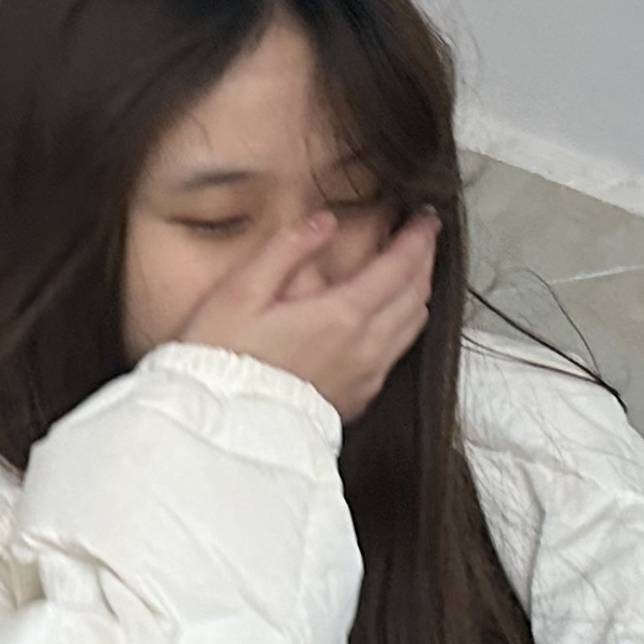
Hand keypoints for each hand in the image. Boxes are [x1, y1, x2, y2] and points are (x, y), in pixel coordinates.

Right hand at [174, 209, 437, 421]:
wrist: (219, 425)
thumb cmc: (221, 359)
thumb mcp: (239, 292)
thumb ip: (285, 251)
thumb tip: (322, 222)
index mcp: (340, 315)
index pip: (400, 266)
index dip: (417, 237)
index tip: (424, 217)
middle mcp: (366, 346)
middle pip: (416, 294)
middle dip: (423, 260)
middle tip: (420, 238)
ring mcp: (365, 376)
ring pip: (413, 325)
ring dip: (416, 293)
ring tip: (407, 273)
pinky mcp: (357, 398)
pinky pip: (395, 355)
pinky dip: (401, 327)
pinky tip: (383, 320)